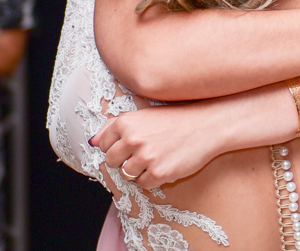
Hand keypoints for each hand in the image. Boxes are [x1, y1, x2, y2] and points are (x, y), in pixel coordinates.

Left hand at [90, 103, 221, 188]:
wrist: (207, 125)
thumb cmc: (176, 119)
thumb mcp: (145, 115)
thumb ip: (116, 127)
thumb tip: (93, 141)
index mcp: (126, 123)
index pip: (103, 144)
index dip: (116, 147)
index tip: (130, 145)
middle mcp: (133, 139)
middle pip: (112, 162)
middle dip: (124, 161)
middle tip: (144, 153)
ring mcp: (145, 157)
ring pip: (127, 174)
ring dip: (139, 170)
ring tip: (156, 158)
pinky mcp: (159, 173)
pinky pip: (144, 184)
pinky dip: (153, 178)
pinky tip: (165, 164)